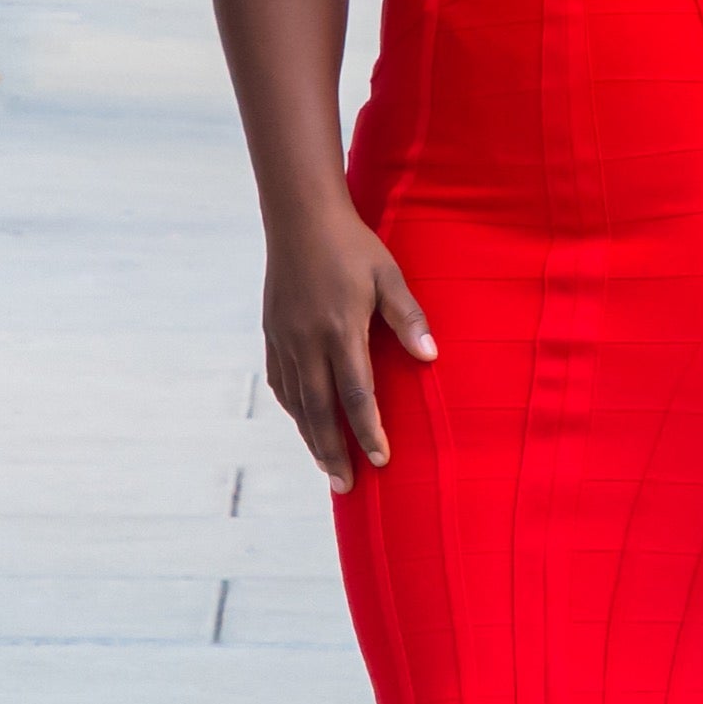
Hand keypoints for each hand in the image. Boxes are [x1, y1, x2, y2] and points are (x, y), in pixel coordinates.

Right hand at [263, 206, 435, 491]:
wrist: (299, 217)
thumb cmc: (352, 245)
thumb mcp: (388, 276)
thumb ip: (408, 318)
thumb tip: (430, 356)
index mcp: (340, 329)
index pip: (356, 394)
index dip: (368, 431)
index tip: (381, 459)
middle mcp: (307, 341)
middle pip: (320, 411)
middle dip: (333, 452)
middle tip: (346, 486)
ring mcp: (285, 339)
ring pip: (297, 402)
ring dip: (312, 438)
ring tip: (327, 465)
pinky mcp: (272, 333)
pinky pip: (281, 383)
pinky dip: (295, 409)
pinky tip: (306, 422)